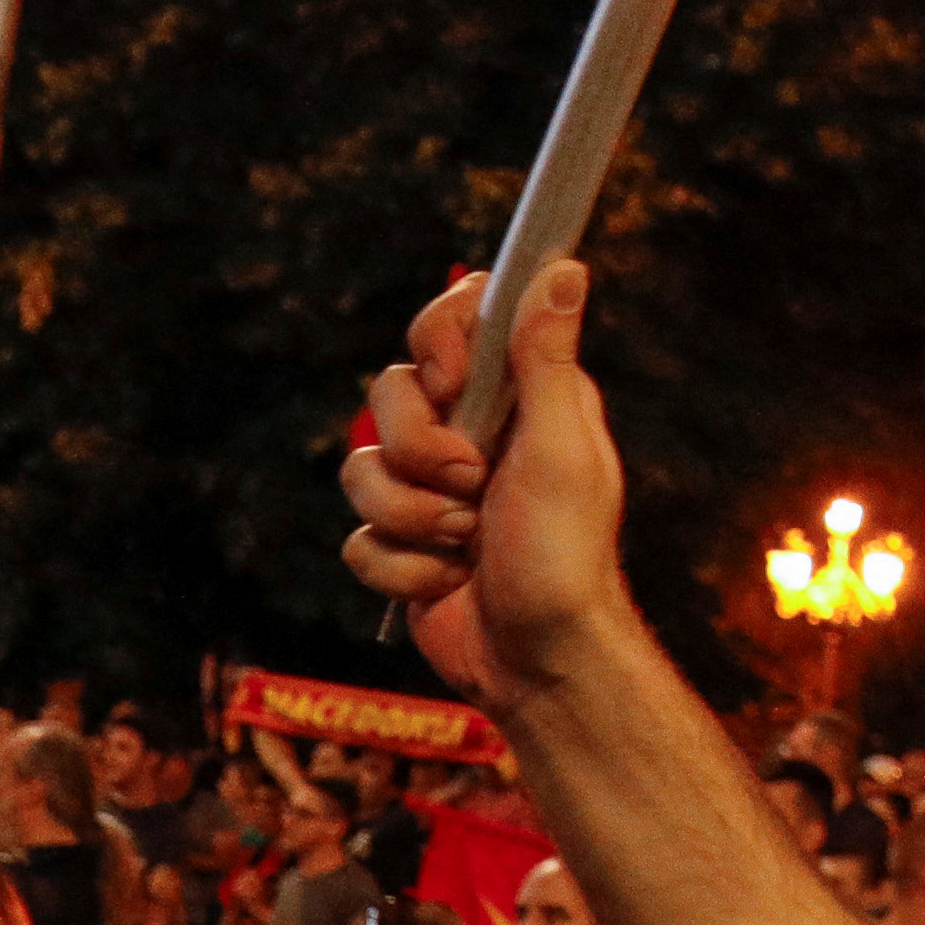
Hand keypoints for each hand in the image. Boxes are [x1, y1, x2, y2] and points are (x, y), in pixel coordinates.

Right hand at [339, 262, 628, 703]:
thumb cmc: (567, 555)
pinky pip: (357, 537)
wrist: (539, 660)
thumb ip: (548, 357)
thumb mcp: (563, 447)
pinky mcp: (400, 544)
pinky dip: (401, 569)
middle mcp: (469, 432)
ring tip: (466, 542)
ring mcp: (428, 489)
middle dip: (420, 446)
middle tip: (473, 481)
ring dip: (412, 517)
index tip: (455, 378)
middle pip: (391, 391)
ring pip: (361, 468)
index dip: (438, 338)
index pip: (453, 322)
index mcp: (516, 396)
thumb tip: (563, 265)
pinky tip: (447, 583)